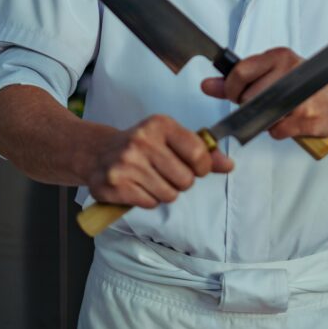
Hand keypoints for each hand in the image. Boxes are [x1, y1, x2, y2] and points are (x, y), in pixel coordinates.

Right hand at [86, 113, 233, 208]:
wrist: (98, 152)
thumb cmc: (142, 145)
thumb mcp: (171, 138)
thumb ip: (202, 151)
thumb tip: (229, 165)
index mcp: (160, 124)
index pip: (198, 153)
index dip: (203, 167)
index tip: (197, 168)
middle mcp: (142, 141)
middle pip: (185, 179)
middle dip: (182, 182)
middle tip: (167, 173)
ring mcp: (126, 163)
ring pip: (169, 194)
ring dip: (165, 192)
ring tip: (152, 179)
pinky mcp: (114, 185)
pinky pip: (149, 203)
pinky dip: (148, 200)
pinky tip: (138, 187)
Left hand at [201, 46, 327, 138]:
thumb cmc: (306, 84)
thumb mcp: (272, 72)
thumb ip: (238, 80)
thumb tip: (207, 85)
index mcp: (279, 57)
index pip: (240, 72)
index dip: (231, 89)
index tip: (235, 95)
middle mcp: (290, 73)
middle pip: (248, 98)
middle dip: (250, 107)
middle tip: (266, 103)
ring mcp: (300, 97)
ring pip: (261, 116)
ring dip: (266, 119)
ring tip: (282, 110)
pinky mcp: (308, 118)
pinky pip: (276, 131)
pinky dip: (280, 131)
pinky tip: (292, 121)